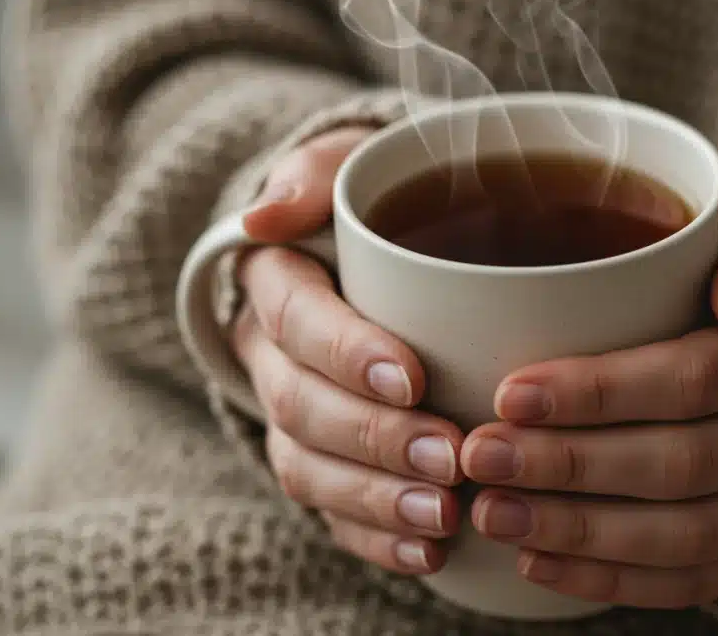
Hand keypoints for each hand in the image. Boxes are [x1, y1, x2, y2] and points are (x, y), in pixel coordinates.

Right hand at [232, 126, 465, 575]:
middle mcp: (270, 354)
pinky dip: (375, 536)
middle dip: (375, 437)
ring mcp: (289, 413)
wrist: (375, 247)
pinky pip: (329, 510)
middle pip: (303, 406)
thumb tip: (267, 214)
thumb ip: (315, 174)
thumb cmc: (380, 203)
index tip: (413, 376)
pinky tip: (428, 552)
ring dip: (375, 498)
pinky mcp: (318, 458)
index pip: (298, 319)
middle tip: (450, 457)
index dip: (348, 352)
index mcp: (276, 279)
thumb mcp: (353, 165)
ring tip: (443, 515)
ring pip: (309, 467)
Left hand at [460, 192, 717, 608]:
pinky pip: (692, 582)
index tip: (511, 394)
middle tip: (481, 456)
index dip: (601, 392)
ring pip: (683, 534)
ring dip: (578, 532)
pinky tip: (536, 562)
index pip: (697, 377)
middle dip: (569, 465)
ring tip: (492, 513)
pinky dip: (610, 581)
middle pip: (681, 462)